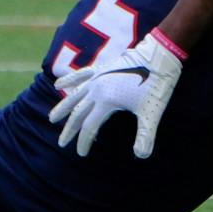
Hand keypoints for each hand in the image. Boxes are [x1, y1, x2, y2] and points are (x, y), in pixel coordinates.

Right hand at [48, 32, 186, 158]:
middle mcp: (97, 88)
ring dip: (63, 107)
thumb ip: (145, 135)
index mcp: (106, 100)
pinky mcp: (102, 69)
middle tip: (62, 143)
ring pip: (75, 95)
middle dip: (70, 129)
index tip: (81, 153)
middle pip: (78, 112)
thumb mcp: (151, 113)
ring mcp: (98, 77)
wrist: (160, 56)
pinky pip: (80, 75)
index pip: (89, 126)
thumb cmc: (156, 85)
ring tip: (52, 118)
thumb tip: (142, 155)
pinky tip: (59, 85)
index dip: (84, 141)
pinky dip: (69, 80)